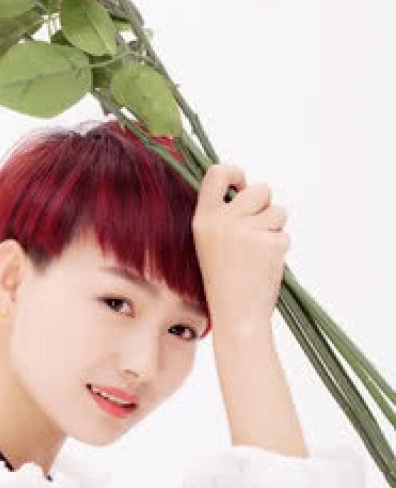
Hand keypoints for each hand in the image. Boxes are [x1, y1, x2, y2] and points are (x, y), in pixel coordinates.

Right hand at [192, 164, 289, 336]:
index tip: (243, 185)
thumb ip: (223, 216)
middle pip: (260, 189)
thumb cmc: (224, 279)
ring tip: (258, 253)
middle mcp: (223, 221)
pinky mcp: (271, 243)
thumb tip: (248, 189)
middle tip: (256, 230)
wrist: (235, 314)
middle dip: (266, 206)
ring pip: (278, 211)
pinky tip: (265, 266)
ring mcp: (248, 231)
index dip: (235, 173)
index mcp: (203, 219)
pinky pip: (285, 233)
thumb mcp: (209, 243)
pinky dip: (280, 248)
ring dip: (275, 228)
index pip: (217, 173)